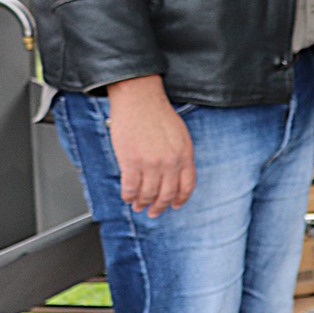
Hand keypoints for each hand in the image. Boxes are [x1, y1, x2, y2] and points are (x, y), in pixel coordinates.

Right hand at [104, 74, 194, 216]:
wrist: (140, 100)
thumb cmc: (158, 114)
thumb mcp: (181, 135)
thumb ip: (180, 155)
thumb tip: (175, 174)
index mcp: (185, 155)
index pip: (186, 186)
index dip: (180, 199)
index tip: (174, 205)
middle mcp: (170, 162)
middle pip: (167, 194)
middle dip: (159, 207)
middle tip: (153, 212)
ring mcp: (151, 163)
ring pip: (148, 194)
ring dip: (142, 203)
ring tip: (138, 205)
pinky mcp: (131, 162)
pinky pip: (130, 187)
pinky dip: (128, 195)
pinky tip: (127, 196)